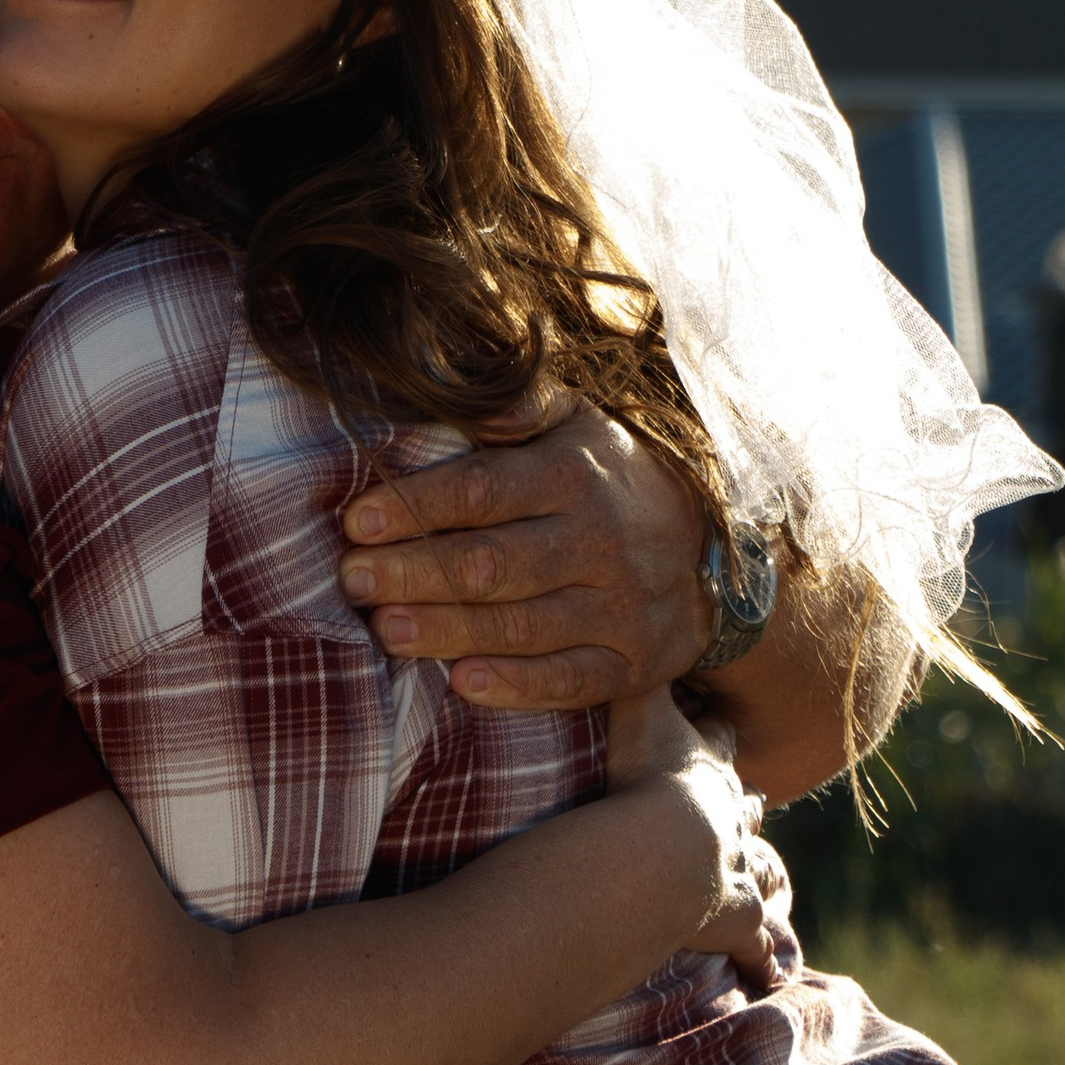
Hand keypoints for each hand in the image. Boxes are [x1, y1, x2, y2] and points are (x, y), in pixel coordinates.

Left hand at [339, 389, 708, 709]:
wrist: (711, 550)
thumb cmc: (606, 479)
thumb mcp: (575, 422)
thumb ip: (517, 404)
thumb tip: (454, 378)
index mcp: (574, 476)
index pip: (484, 490)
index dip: (417, 505)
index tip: (357, 521)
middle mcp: (598, 542)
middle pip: (492, 563)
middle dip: (415, 571)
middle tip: (352, 578)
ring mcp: (618, 608)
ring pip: (521, 625)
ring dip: (447, 630)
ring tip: (384, 629)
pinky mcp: (630, 664)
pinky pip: (571, 681)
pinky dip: (517, 686)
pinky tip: (462, 683)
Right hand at [603, 688, 774, 975]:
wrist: (668, 849)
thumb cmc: (646, 779)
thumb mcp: (632, 710)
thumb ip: (622, 670)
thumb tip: (618, 619)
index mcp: (707, 771)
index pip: (715, 744)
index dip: (713, 735)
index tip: (716, 726)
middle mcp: (731, 820)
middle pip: (745, 808)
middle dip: (745, 807)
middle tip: (751, 805)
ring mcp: (735, 871)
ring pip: (761, 871)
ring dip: (764, 875)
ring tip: (772, 882)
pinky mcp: (735, 920)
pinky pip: (753, 943)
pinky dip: (763, 957)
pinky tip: (771, 974)